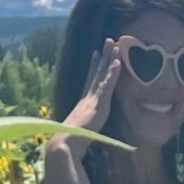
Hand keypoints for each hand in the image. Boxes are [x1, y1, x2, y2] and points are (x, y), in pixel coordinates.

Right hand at [54, 38, 120, 158]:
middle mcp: (88, 97)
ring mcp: (93, 99)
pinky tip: (118, 62)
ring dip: (109, 59)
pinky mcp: (99, 104)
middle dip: (103, 55)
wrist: (66, 143)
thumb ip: (84, 128)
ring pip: (103, 74)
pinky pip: (108, 85)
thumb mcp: (81, 132)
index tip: (96, 53)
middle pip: (97, 72)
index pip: (91, 81)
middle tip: (108, 40)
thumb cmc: (72, 142)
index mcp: (84, 103)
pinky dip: (112, 73)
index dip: (94, 66)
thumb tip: (82, 132)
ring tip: (115, 44)